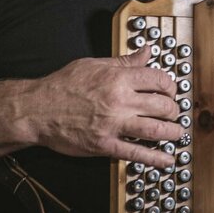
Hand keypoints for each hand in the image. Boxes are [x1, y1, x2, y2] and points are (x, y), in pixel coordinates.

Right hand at [26, 47, 182, 167]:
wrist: (36, 109)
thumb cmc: (62, 85)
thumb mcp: (94, 65)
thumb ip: (124, 61)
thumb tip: (146, 52)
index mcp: (118, 78)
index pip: (158, 79)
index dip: (171, 86)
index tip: (171, 91)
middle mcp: (119, 100)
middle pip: (162, 105)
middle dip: (174, 110)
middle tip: (174, 113)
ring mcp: (113, 124)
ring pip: (155, 130)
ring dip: (172, 133)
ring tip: (177, 134)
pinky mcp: (104, 144)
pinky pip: (136, 153)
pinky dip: (155, 159)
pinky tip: (167, 160)